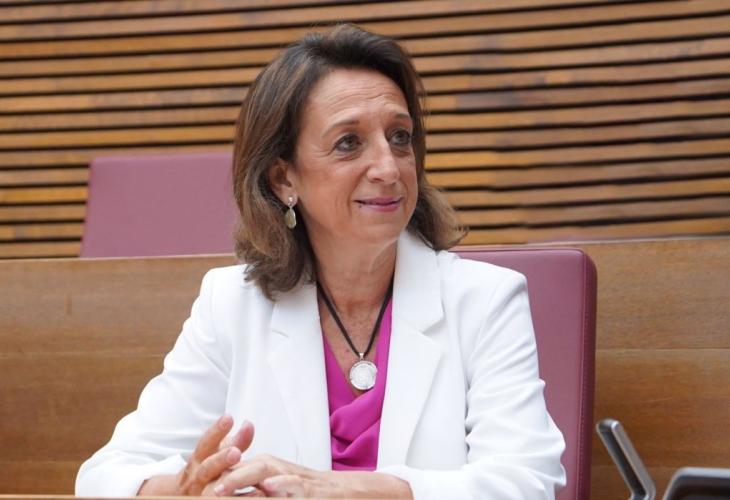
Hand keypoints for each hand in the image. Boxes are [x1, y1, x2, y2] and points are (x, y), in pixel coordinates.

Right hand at [138, 414, 254, 495]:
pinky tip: (256, 496)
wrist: (178, 496)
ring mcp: (200, 494)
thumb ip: (234, 442)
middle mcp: (196, 478)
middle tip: (236, 452)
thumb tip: (249, 424)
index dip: (217, 431)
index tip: (229, 417)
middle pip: (206, 469)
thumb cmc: (205, 471)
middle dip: (220, 460)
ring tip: (242, 479)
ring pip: (210, 492)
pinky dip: (238, 499)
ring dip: (226, 485)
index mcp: (199, 460)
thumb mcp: (214, 455)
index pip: (206, 443)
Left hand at [214, 455, 411, 497]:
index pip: (233, 469)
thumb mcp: (282, 489)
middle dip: (218, 477)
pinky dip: (280, 488)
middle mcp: (277, 470)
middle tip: (197, 490)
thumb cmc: (313, 495)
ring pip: (263, 474)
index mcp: (267, 470)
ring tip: (219, 490)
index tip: (190, 491)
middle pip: (241, 468)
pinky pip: (293, 488)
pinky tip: (269, 489)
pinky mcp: (311, 491)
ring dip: (240, 480)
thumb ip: (258, 490)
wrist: (352, 492)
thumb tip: (230, 494)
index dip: (212, 477)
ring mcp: (294, 479)